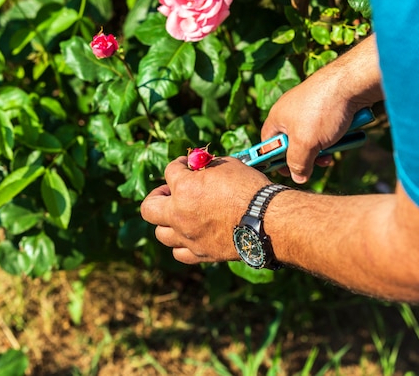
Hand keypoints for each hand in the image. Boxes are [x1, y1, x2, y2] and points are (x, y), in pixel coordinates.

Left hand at [140, 156, 270, 263]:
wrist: (269, 220)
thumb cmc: (251, 189)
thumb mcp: (227, 165)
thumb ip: (207, 167)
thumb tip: (199, 167)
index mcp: (184, 188)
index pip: (170, 171)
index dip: (180, 165)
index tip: (189, 165)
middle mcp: (179, 214)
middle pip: (149, 208)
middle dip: (157, 196)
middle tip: (170, 192)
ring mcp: (188, 237)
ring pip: (160, 233)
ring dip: (167, 221)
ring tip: (180, 214)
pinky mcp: (200, 253)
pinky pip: (179, 252)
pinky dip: (181, 243)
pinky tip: (190, 234)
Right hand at [261, 79, 360, 183]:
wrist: (351, 83)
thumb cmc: (322, 110)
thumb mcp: (305, 144)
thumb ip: (297, 163)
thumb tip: (298, 177)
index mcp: (277, 118)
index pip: (268, 143)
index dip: (275, 159)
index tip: (286, 172)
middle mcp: (291, 111)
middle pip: (292, 142)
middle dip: (305, 156)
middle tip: (315, 165)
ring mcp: (310, 108)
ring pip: (312, 137)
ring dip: (321, 149)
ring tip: (331, 153)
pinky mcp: (328, 106)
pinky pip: (326, 128)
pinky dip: (333, 137)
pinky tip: (343, 139)